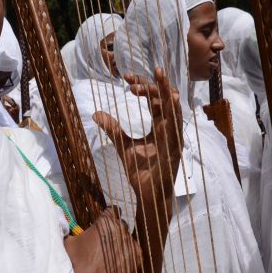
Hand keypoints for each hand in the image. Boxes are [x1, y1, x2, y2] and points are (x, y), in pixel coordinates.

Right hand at [65, 206, 139, 272]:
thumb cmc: (74, 262)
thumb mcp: (69, 240)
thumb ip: (78, 231)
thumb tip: (77, 230)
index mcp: (105, 221)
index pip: (113, 210)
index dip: (108, 217)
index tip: (105, 225)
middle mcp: (121, 229)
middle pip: (121, 225)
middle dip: (114, 232)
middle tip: (106, 243)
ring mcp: (131, 244)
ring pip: (128, 239)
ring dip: (122, 244)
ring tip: (112, 256)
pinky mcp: (137, 258)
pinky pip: (135, 252)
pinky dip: (129, 256)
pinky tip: (118, 264)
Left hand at [92, 68, 181, 272]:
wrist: (147, 194)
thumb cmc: (141, 170)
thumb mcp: (123, 145)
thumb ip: (113, 129)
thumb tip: (96, 113)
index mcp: (160, 125)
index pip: (155, 99)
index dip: (143, 86)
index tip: (125, 78)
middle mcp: (170, 129)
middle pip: (166, 100)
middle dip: (153, 85)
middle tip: (133, 79)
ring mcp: (174, 139)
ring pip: (175, 111)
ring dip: (168, 94)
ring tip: (160, 78)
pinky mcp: (174, 152)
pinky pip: (175, 131)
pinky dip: (172, 117)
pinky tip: (168, 104)